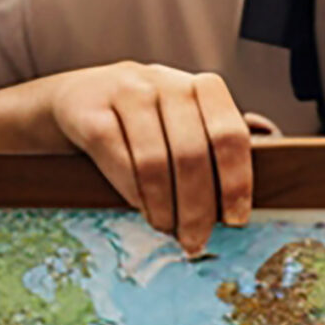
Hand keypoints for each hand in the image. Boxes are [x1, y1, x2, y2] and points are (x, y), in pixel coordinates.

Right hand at [47, 63, 263, 254]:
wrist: (76, 97)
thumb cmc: (146, 121)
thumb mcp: (185, 120)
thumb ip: (215, 144)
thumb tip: (248, 178)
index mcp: (202, 87)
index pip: (230, 135)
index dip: (236, 182)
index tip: (234, 219)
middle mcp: (167, 83)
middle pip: (192, 155)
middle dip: (197, 208)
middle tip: (195, 240)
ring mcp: (127, 92)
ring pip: (154, 162)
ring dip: (165, 207)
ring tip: (169, 229)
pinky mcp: (91, 111)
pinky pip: (118, 161)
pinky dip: (134, 194)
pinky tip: (143, 210)